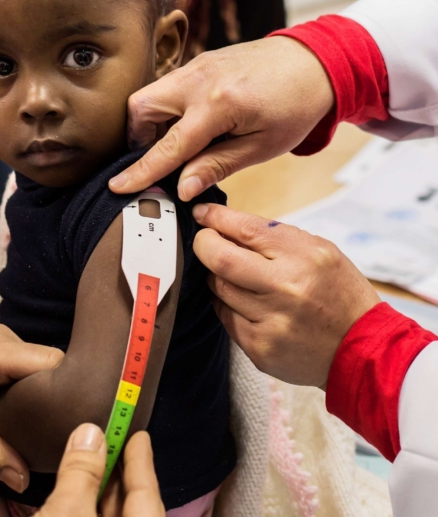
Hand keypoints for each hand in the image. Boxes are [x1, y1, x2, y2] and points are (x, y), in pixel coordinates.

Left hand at [0, 325, 63, 492]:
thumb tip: (22, 478)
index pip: (52, 363)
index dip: (65, 390)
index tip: (68, 420)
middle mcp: (6, 337)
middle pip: (50, 365)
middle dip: (54, 396)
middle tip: (53, 428)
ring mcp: (3, 337)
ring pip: (38, 366)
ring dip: (39, 392)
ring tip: (38, 422)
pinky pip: (24, 364)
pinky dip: (25, 385)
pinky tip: (21, 408)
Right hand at [40, 424, 163, 516]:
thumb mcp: (65, 513)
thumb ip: (80, 473)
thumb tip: (91, 433)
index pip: (148, 496)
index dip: (142, 462)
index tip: (139, 435)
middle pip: (133, 508)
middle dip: (120, 474)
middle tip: (111, 441)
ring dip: (100, 494)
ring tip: (92, 461)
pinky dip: (87, 510)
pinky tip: (77, 494)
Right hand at [109, 38, 333, 199]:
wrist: (314, 63)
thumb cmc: (295, 107)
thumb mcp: (261, 147)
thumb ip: (217, 166)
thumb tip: (182, 188)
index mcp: (218, 104)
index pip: (168, 146)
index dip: (141, 170)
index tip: (118, 186)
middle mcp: (199, 79)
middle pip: (140, 107)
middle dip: (137, 136)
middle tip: (157, 159)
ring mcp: (198, 65)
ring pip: (152, 93)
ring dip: (153, 121)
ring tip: (182, 144)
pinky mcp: (201, 61)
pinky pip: (170, 85)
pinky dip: (169, 108)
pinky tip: (194, 125)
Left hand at [192, 204, 379, 387]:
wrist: (363, 350)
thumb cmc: (339, 293)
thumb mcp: (319, 251)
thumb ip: (274, 237)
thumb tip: (226, 224)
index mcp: (303, 256)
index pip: (245, 228)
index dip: (214, 218)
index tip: (201, 214)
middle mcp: (285, 288)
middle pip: (220, 259)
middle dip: (203, 245)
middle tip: (203, 241)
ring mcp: (271, 322)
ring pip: (219, 288)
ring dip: (218, 276)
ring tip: (232, 273)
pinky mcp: (260, 348)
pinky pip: (225, 317)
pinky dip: (227, 304)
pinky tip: (244, 301)